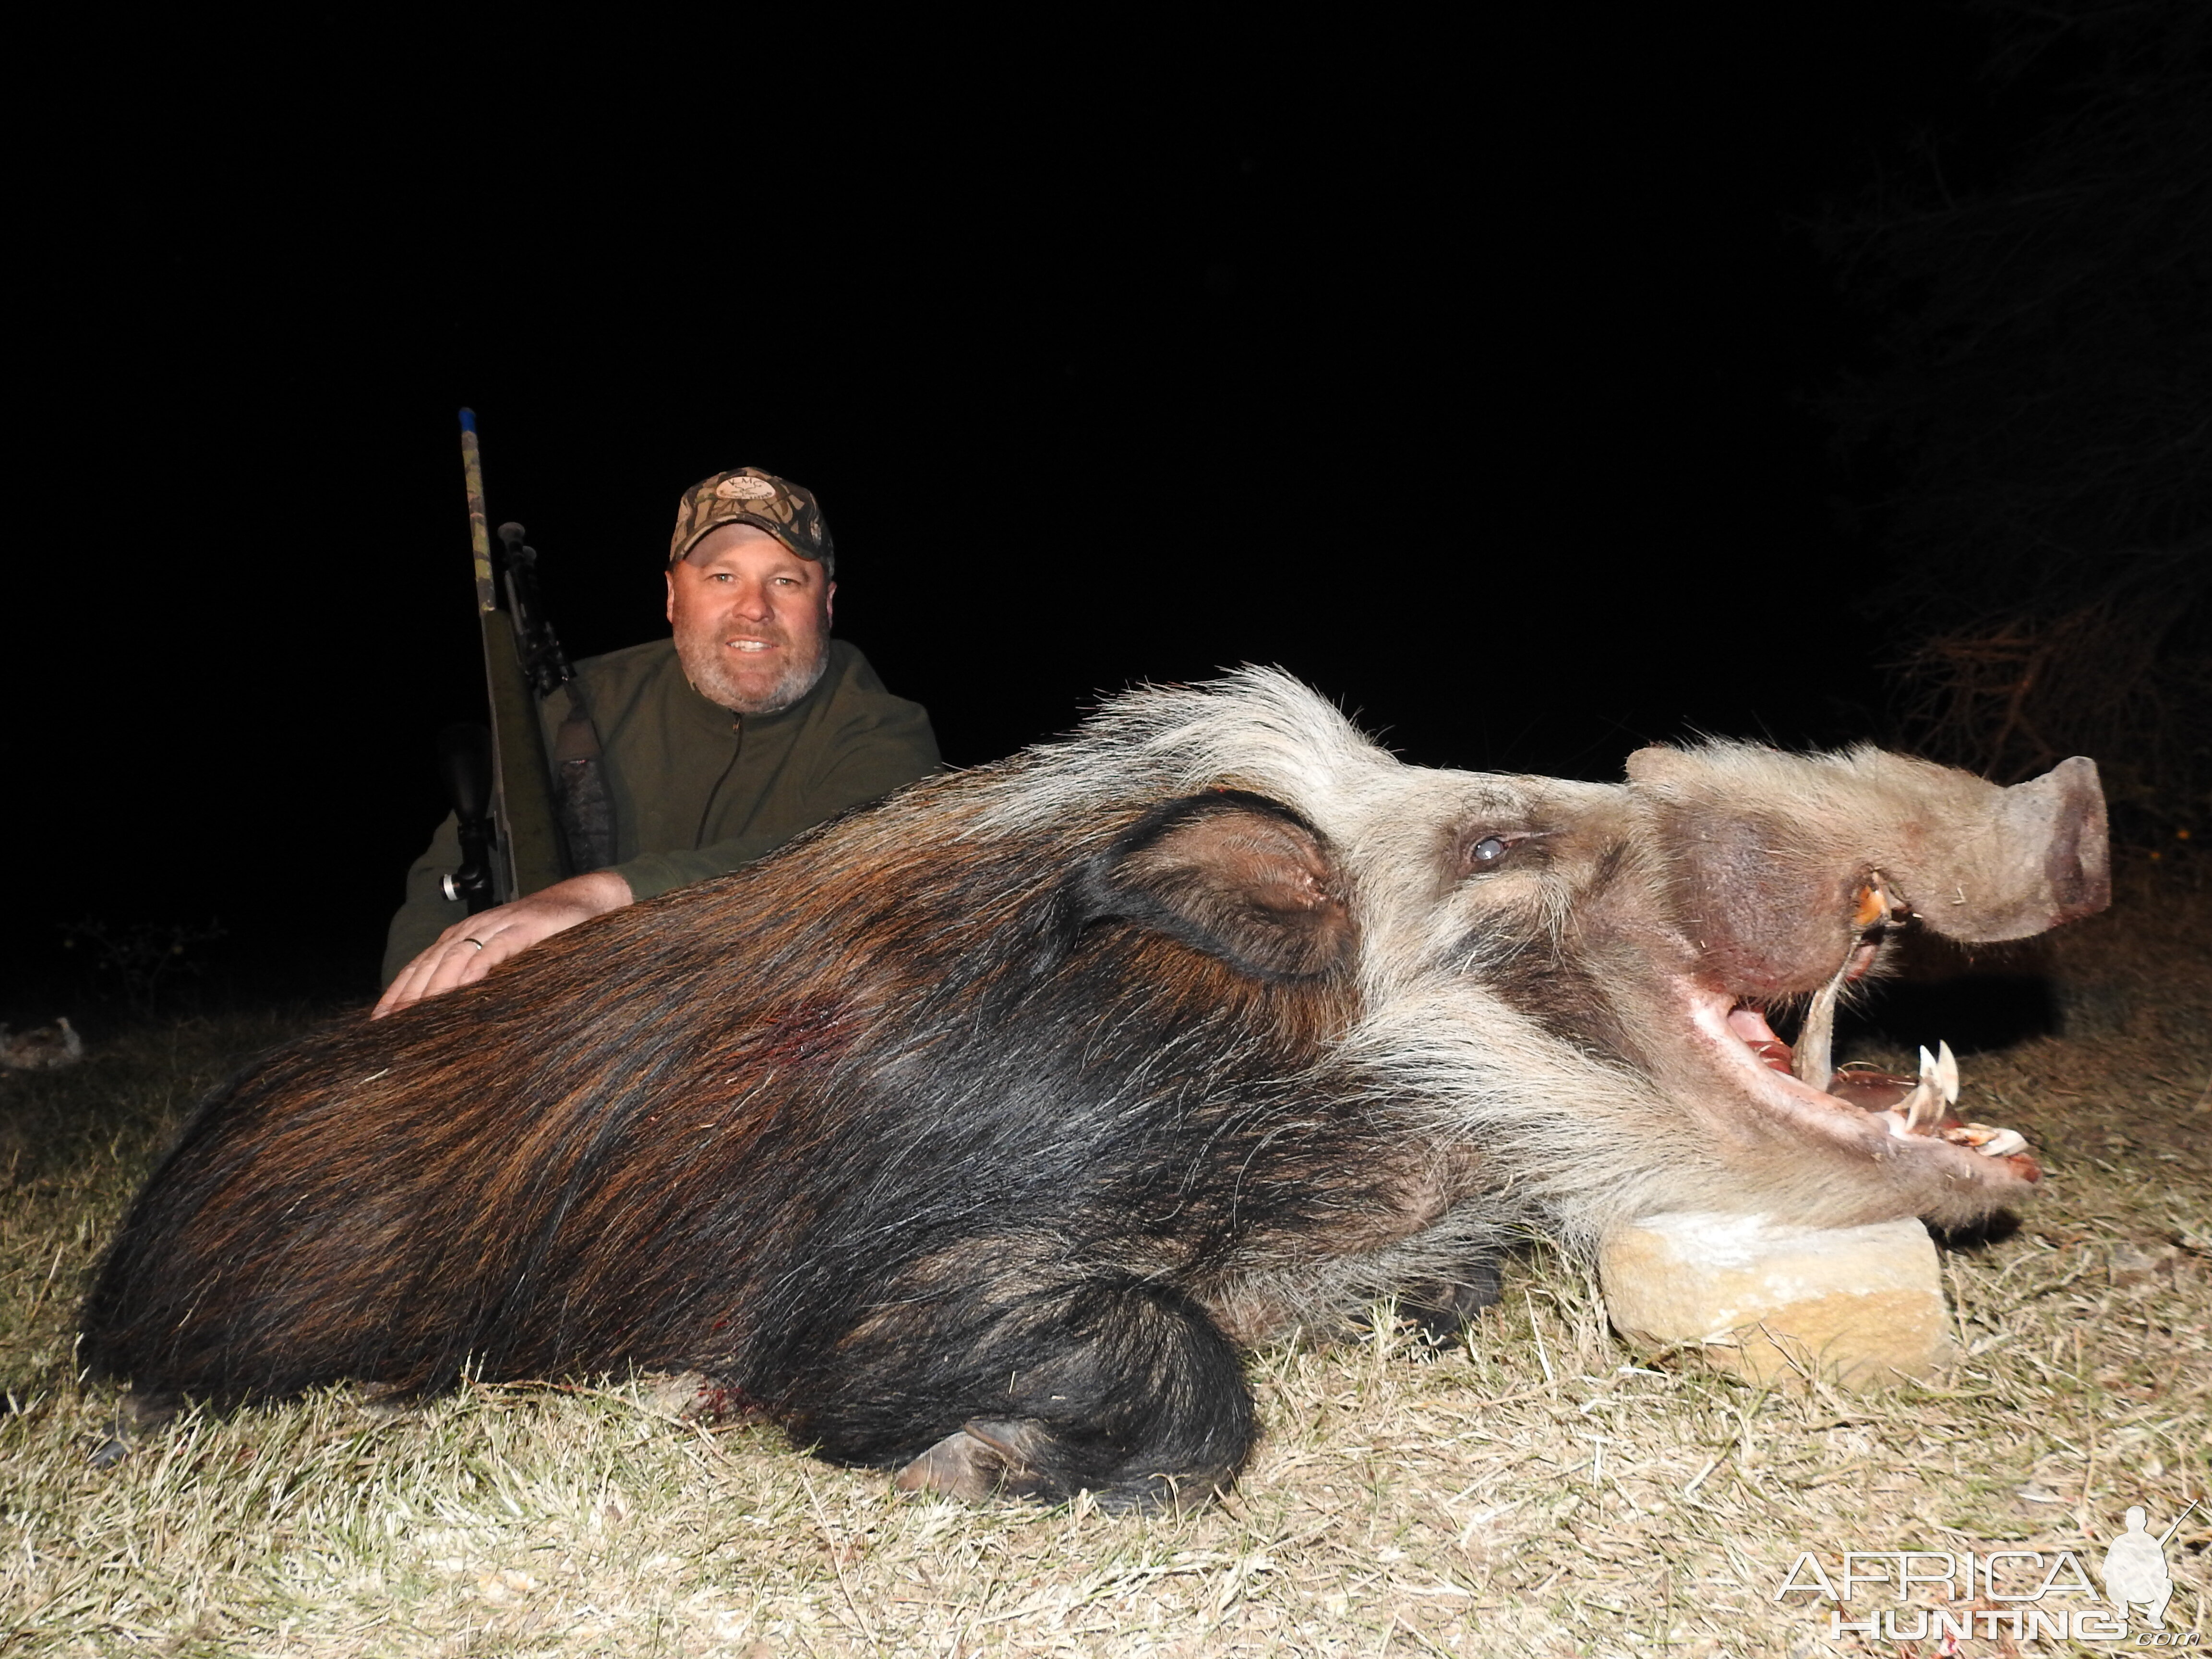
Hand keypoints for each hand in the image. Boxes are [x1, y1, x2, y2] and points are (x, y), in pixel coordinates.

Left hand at [372, 870, 632, 1017]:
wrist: (583, 900)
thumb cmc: (545, 933)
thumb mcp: (506, 955)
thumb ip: (481, 975)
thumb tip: (451, 1012)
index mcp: (464, 936)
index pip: (422, 965)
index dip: (399, 991)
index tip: (380, 1021)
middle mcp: (473, 929)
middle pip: (430, 963)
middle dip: (408, 995)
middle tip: (390, 1026)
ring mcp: (498, 927)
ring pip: (455, 956)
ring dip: (434, 986)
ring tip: (418, 1014)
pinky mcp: (524, 929)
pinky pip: (494, 949)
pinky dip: (477, 967)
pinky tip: (463, 987)